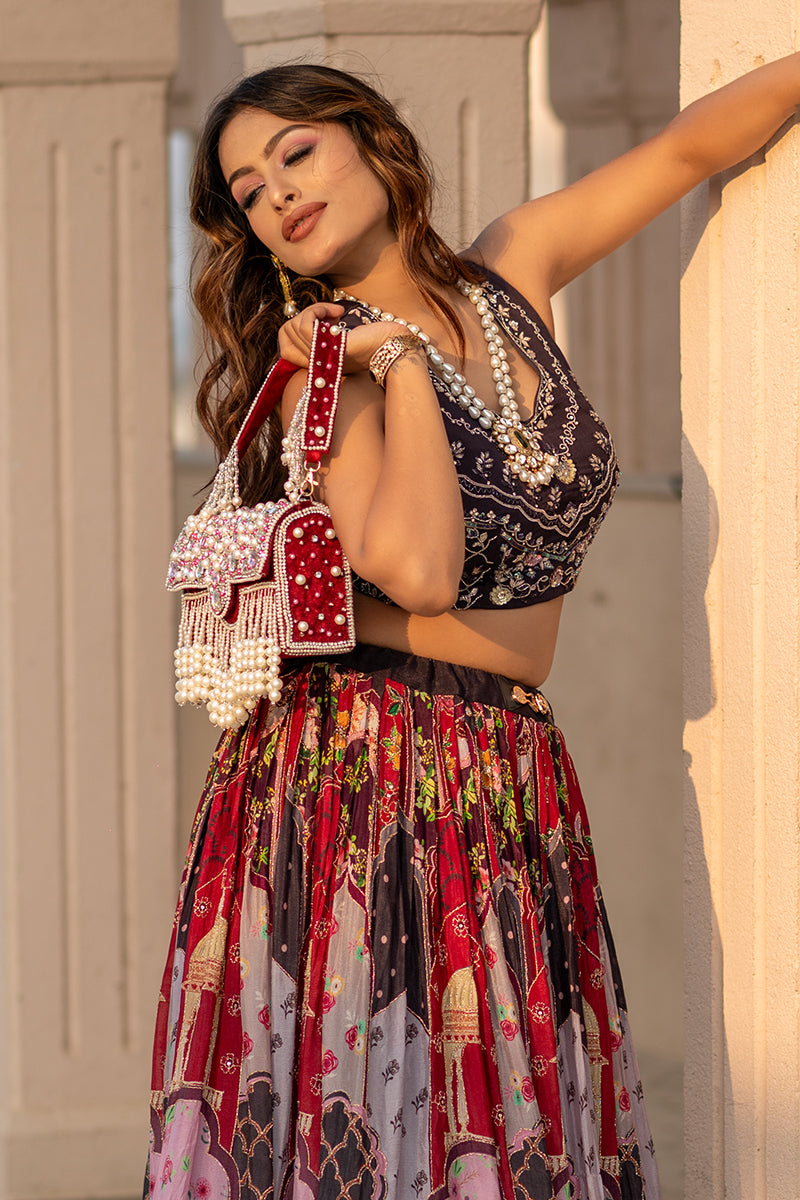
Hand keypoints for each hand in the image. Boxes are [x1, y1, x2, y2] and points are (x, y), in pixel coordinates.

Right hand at [277, 303, 411, 376]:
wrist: (395, 346)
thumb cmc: (371, 340)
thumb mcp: (338, 338)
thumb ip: (319, 335)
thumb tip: (301, 320)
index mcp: (316, 365)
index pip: (284, 346)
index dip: (296, 327)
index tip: (321, 321)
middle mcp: (316, 366)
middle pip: (286, 334)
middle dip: (304, 316)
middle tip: (328, 313)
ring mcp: (324, 359)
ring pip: (295, 327)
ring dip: (313, 311)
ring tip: (335, 312)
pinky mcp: (335, 350)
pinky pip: (307, 327)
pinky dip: (318, 311)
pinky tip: (338, 312)